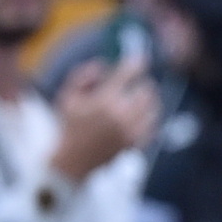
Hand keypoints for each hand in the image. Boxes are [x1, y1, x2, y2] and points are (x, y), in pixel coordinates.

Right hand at [51, 55, 158, 178]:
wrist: (74, 161)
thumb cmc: (70, 126)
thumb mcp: (68, 96)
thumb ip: (82, 75)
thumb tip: (103, 65)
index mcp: (104, 100)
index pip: (128, 74)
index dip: (136, 64)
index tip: (141, 60)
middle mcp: (121, 114)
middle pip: (146, 90)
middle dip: (142, 84)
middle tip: (138, 84)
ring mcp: (130, 130)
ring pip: (153, 107)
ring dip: (149, 100)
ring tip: (141, 99)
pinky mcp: (135, 142)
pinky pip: (153, 125)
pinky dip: (150, 118)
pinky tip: (142, 116)